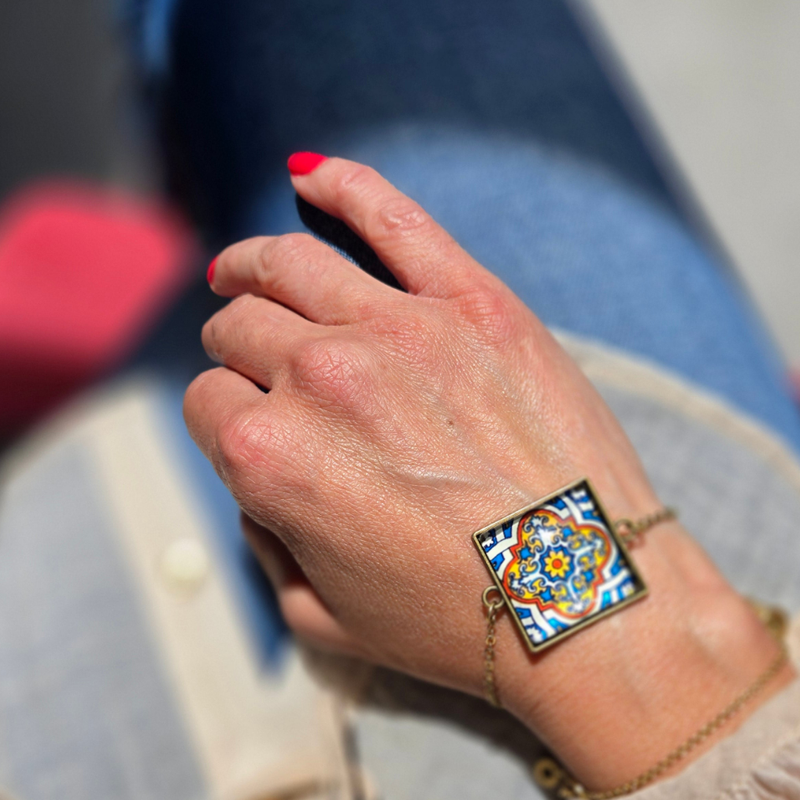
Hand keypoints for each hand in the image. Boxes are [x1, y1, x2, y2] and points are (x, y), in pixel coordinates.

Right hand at [185, 158, 789, 789]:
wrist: (591, 601)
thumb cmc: (461, 625)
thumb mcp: (324, 621)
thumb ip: (266, 543)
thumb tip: (260, 483)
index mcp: (270, 457)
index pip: (207, 403)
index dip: (222, 420)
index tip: (246, 430)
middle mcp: (322, 378)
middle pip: (242, 329)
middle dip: (235, 348)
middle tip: (253, 361)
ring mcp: (402, 329)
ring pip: (291, 264)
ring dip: (251, 265)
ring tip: (243, 271)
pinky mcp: (476, 301)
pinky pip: (391, 216)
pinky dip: (342, 184)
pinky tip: (308, 175)